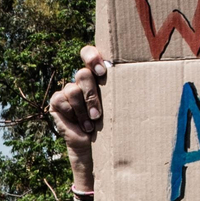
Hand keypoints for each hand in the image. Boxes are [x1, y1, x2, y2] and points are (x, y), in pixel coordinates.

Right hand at [48, 45, 107, 191]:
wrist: (94, 147)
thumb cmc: (110, 125)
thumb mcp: (117, 105)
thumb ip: (120, 88)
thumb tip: (143, 75)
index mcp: (97, 75)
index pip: (89, 53)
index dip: (92, 58)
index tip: (102, 72)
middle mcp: (80, 80)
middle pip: (82, 74)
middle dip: (91, 96)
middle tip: (98, 114)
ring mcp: (67, 90)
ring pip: (72, 90)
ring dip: (83, 111)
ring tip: (91, 124)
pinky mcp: (56, 102)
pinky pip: (60, 100)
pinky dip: (72, 114)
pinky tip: (79, 125)